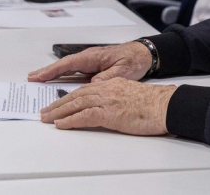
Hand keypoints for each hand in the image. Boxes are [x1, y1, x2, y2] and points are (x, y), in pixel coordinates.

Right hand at [28, 42, 151, 82]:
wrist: (144, 54)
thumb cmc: (134, 60)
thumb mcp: (122, 71)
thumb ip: (107, 78)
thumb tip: (92, 85)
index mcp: (93, 57)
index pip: (69, 64)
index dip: (53, 70)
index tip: (40, 76)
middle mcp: (89, 58)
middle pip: (64, 65)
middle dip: (47, 71)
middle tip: (31, 77)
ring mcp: (90, 63)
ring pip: (67, 69)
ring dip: (52, 74)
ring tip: (37, 79)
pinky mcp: (93, 68)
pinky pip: (74, 72)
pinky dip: (63, 76)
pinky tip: (55, 81)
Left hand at [40, 78, 176, 135]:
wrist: (164, 105)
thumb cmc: (154, 104)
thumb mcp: (132, 96)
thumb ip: (118, 98)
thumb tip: (112, 107)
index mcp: (112, 84)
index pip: (85, 89)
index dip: (70, 96)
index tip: (59, 102)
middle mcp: (106, 89)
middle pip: (76, 95)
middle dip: (58, 103)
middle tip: (45, 111)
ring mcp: (107, 100)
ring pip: (76, 104)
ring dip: (58, 111)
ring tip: (46, 118)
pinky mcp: (109, 112)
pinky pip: (84, 116)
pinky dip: (70, 120)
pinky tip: (60, 125)